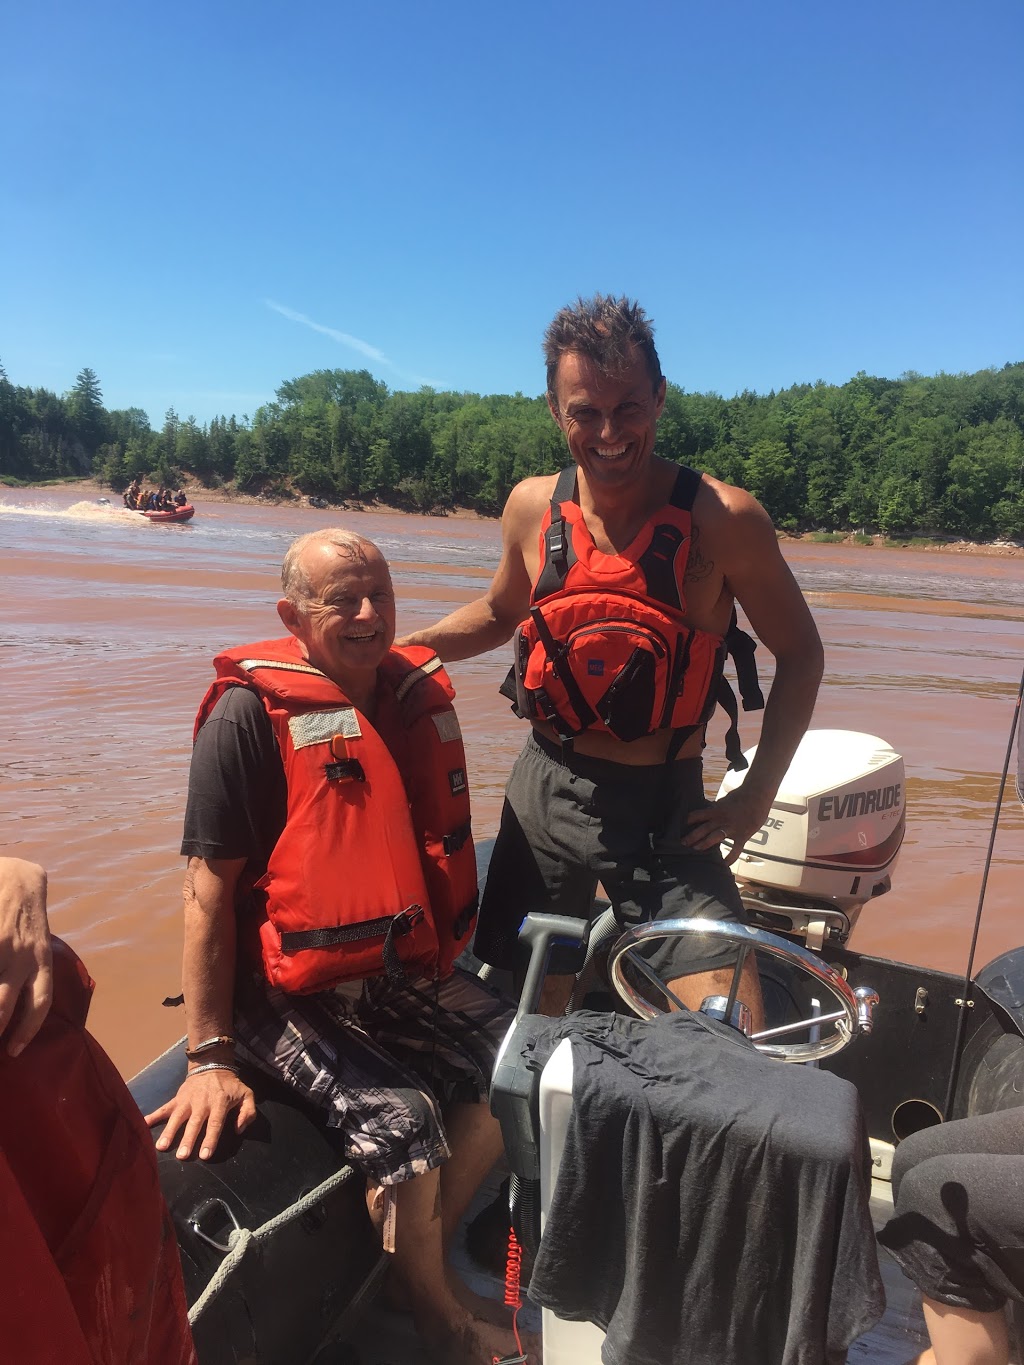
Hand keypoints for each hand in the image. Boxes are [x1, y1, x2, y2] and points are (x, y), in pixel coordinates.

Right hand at [0, 858, 52, 1055]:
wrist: (19, 879)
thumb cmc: (26, 916)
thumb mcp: (38, 944)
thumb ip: (32, 971)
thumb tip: (22, 1002)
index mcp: (42, 961)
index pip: (39, 1003)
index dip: (27, 1030)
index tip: (14, 1050)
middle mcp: (23, 957)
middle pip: (5, 1005)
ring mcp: (2, 948)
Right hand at [146, 1068, 256, 1160]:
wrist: (212, 1065)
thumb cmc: (230, 1085)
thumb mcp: (246, 1094)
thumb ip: (248, 1112)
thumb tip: (239, 1130)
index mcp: (219, 1102)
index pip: (215, 1123)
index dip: (210, 1139)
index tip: (204, 1155)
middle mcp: (202, 1102)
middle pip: (195, 1123)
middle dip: (188, 1139)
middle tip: (182, 1156)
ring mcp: (187, 1100)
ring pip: (177, 1117)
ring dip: (169, 1131)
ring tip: (161, 1147)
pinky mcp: (177, 1098)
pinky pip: (164, 1107)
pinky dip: (153, 1115)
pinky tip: (143, 1124)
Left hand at [683, 787, 771, 865]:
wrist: (757, 795)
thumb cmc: (742, 795)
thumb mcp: (725, 800)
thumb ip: (717, 807)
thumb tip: (709, 810)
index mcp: (716, 810)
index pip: (698, 815)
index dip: (688, 821)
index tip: (679, 826)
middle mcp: (721, 819)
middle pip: (703, 828)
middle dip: (692, 836)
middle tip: (682, 844)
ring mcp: (731, 827)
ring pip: (714, 837)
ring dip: (704, 844)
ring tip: (696, 851)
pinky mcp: (742, 835)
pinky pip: (735, 849)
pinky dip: (730, 857)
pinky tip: (724, 864)